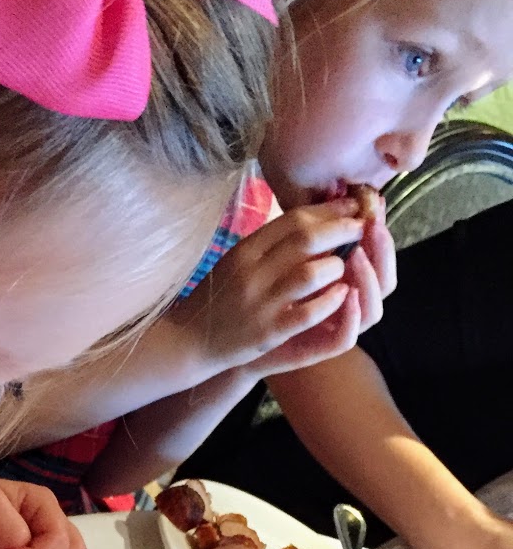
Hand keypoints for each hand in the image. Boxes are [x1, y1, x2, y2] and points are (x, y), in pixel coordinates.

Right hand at [181, 199, 371, 376]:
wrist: (187, 341)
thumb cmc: (217, 298)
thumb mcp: (236, 261)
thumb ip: (268, 243)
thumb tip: (311, 219)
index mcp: (245, 250)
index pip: (293, 220)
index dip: (328, 210)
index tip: (350, 207)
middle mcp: (252, 273)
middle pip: (306, 239)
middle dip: (341, 230)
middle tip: (360, 228)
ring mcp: (260, 304)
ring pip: (310, 274)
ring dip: (336, 266)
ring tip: (344, 265)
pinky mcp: (267, 333)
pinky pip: (308, 313)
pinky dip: (330, 301)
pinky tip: (342, 295)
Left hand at [250, 197, 397, 375]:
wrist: (227, 341)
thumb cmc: (257, 297)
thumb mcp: (281, 261)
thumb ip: (310, 239)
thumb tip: (335, 199)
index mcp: (343, 282)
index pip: (378, 259)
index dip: (380, 232)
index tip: (374, 205)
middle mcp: (345, 307)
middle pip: (384, 282)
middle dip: (383, 252)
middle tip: (372, 226)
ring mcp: (334, 329)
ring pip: (373, 311)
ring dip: (369, 281)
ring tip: (357, 256)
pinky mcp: (318, 350)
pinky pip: (346, 338)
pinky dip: (351, 318)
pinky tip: (346, 294)